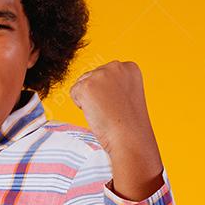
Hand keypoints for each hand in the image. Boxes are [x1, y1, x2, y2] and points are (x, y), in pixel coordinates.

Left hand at [69, 60, 164, 200]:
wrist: (129, 138)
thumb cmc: (129, 123)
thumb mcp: (127, 94)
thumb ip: (114, 84)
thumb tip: (96, 84)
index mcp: (130, 67)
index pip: (105, 73)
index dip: (109, 92)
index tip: (119, 104)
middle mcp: (116, 66)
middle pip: (92, 76)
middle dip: (97, 94)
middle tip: (111, 110)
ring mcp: (101, 75)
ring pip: (82, 84)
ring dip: (89, 100)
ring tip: (105, 111)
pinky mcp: (87, 86)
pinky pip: (74, 93)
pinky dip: (81, 106)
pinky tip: (97, 113)